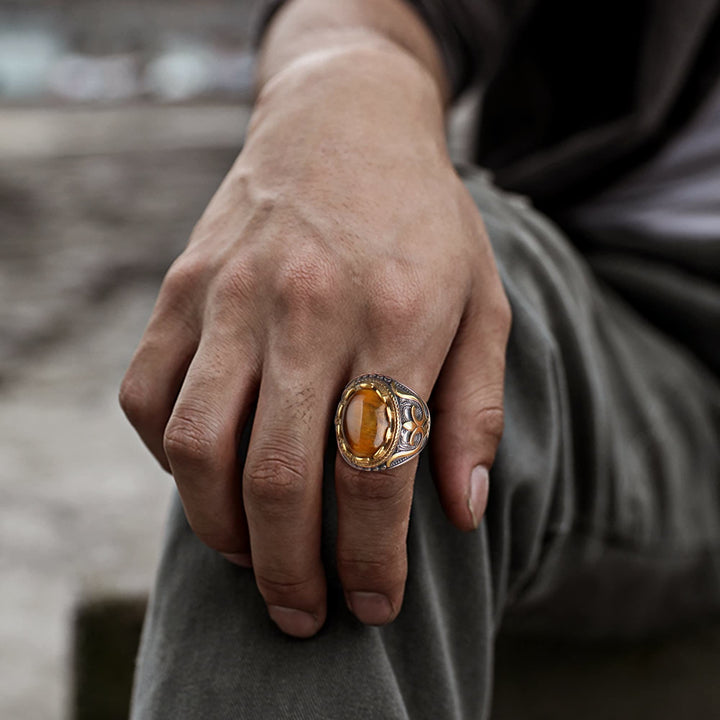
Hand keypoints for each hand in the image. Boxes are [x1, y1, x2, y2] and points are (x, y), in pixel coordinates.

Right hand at [119, 45, 510, 636]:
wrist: (345, 120)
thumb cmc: (424, 220)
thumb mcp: (484, 300)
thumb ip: (474, 407)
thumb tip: (459, 511)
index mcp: (395, 313)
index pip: (376, 471)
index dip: (374, 559)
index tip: (373, 605)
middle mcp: (304, 306)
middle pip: (280, 479)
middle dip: (291, 574)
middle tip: (305, 616)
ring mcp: (231, 295)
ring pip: (200, 449)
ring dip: (223, 532)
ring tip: (256, 562)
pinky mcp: (182, 288)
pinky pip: (152, 397)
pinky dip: (171, 460)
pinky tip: (211, 476)